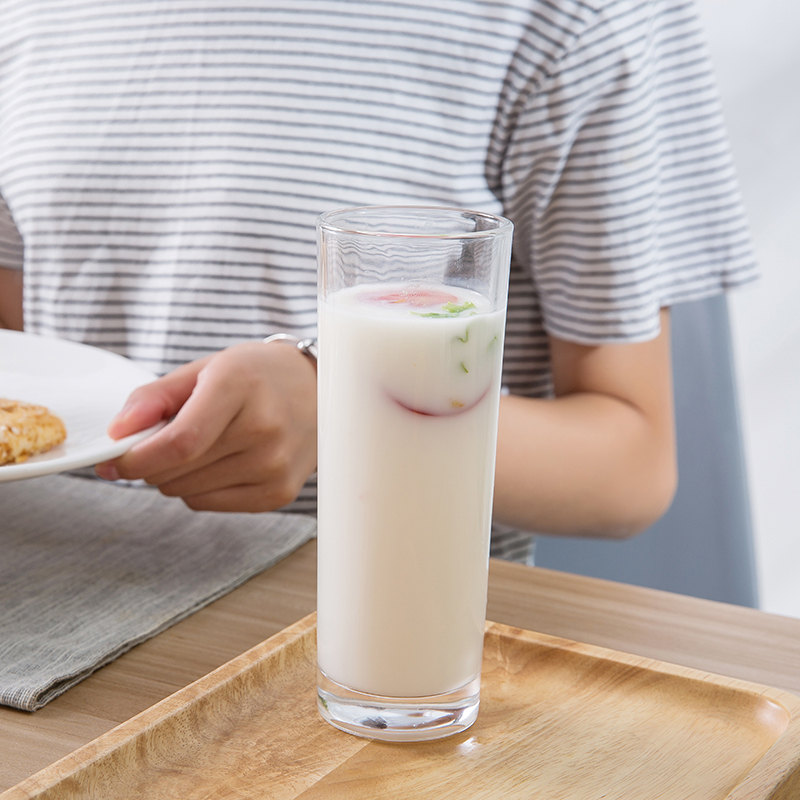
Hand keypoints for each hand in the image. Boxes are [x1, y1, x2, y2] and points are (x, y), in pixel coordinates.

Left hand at [95, 341, 316, 511]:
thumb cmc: (258, 376)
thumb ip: (154, 398)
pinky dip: (199, 488)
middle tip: (160, 441)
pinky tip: (219, 462)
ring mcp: (275, 465)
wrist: (318, 391)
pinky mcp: (279, 492)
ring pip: (188, 492)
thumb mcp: (206, 368)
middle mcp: (265, 429)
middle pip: (178, 470)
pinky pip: (209, 503)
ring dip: (175, 476)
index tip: (114, 460)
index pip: (179, 441)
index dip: (137, 458)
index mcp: (241, 386)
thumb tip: (117, 434)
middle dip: (151, 463)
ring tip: (199, 447)